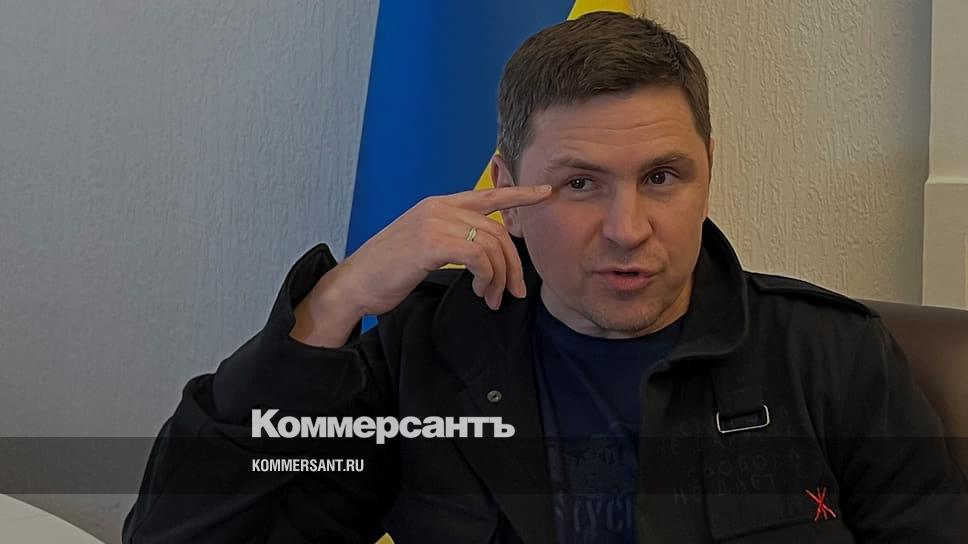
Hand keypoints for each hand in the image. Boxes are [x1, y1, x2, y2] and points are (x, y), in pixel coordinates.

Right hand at [332, 184, 552, 316]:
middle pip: (497, 229)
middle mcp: (437, 207)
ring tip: (492, 298)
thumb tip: (485, 254)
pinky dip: (487, 277)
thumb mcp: (423, 247)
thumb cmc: (387, 272)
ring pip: (491, 244)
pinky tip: (480, 291)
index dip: (519, 194)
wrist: (354, 285)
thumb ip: (452, 239)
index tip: (545, 192)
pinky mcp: (430, 242)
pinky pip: (478, 256)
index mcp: (437, 205)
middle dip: (513, 263)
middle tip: (515, 291)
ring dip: (500, 277)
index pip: (487, 194)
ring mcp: (433, 222)